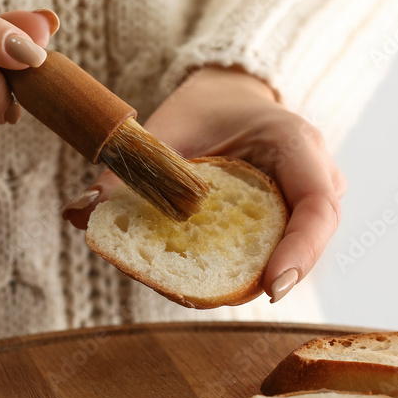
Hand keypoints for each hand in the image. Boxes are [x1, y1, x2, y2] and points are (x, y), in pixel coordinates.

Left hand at [63, 67, 345, 302]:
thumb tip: (80, 211)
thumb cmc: (205, 110)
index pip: (317, 207)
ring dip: (242, 277)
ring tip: (185, 282)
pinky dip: (234, 269)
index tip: (271, 287)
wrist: (229, 102)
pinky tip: (191, 273)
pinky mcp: (294, 226)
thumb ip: (130, 171)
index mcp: (296, 143)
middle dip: (262, 276)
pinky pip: (273, 255)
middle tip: (201, 295)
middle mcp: (315, 178)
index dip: (300, 251)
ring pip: (291, 257)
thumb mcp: (167, 130)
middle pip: (308, 244)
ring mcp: (307, 206)